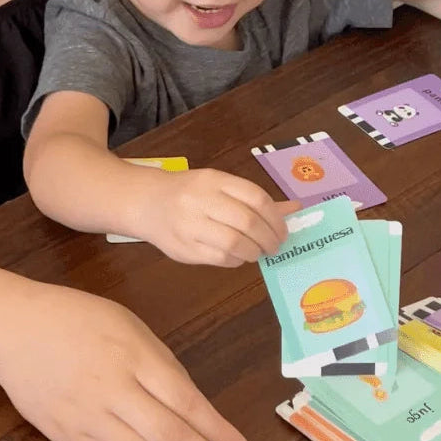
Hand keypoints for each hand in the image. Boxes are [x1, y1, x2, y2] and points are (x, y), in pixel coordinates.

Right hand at [0, 283, 255, 440]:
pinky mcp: (69, 437)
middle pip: (170, 438)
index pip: (186, 403)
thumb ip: (161, 366)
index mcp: (133, 355)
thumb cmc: (78, 320)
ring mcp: (88, 418)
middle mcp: (112, 390)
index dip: (218, 433)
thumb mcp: (129, 326)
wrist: (12, 331)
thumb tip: (196, 411)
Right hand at [139, 167, 299, 266]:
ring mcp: (190, 225)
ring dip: (253, 252)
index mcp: (214, 180)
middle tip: (275, 246)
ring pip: (234, 243)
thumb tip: (294, 209)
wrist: (146, 202)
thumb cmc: (190, 193)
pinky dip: (236, 260)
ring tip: (257, 252)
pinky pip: (219, 259)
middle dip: (268, 239)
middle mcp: (201, 200)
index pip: (256, 198)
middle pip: (247, 222)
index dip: (276, 218)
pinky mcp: (183, 248)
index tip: (283, 230)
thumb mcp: (221, 187)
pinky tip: (238, 256)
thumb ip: (255, 200)